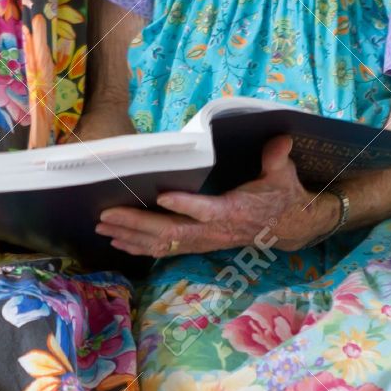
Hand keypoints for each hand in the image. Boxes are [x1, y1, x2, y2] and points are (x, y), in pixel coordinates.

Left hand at [96, 136, 331, 255]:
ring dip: (131, 236)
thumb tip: (282, 140)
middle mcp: (214, 231)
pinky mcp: (198, 244)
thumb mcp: (282, 175)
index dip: (185, 205)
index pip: (206, 211)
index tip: (162, 196)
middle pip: (171, 231)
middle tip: (106, 214)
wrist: (288, 226)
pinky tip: (118, 242)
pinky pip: (165, 250)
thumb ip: (277, 159)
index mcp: (233, 211)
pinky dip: (140, 247)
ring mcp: (204, 241)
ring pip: (162, 244)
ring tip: (102, 227)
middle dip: (137, 223)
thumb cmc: (280, 195)